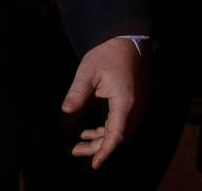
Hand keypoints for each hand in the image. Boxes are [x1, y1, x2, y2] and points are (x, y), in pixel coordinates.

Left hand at [62, 38, 142, 168]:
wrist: (128, 38)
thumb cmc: (108, 53)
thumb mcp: (87, 72)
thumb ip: (77, 95)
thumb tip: (64, 116)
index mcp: (125, 102)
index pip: (116, 135)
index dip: (104, 151)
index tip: (94, 164)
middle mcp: (134, 108)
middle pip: (118, 137)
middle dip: (97, 147)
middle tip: (75, 150)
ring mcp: (137, 105)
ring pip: (120, 131)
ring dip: (101, 138)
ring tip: (80, 141)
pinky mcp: (135, 102)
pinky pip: (122, 122)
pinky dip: (107, 129)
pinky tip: (90, 129)